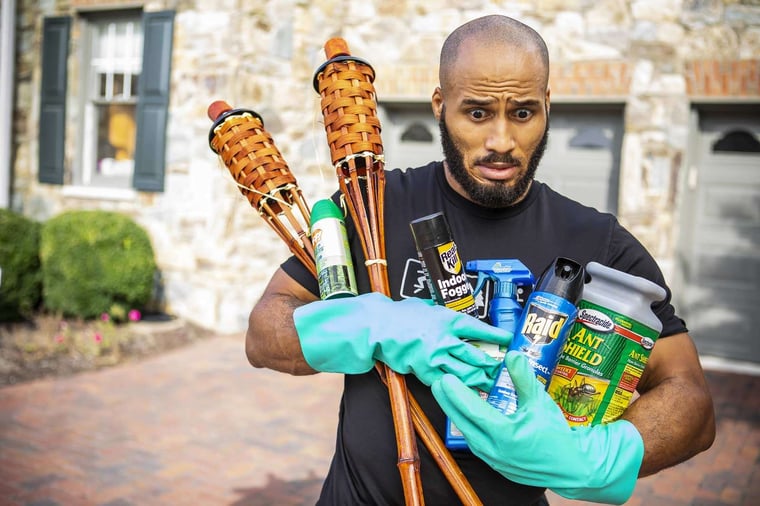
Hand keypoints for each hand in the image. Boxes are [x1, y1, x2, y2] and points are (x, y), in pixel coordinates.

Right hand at [293, 292, 511, 388]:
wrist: (378, 327)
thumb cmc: (400, 315)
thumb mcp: (427, 308)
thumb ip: (443, 315)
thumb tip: (454, 320)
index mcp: (449, 320)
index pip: (481, 330)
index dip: (498, 338)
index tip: (509, 341)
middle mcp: (446, 340)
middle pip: (478, 356)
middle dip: (493, 365)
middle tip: (503, 370)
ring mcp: (436, 358)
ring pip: (466, 374)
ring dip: (480, 380)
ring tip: (490, 384)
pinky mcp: (425, 371)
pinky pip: (447, 383)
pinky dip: (458, 388)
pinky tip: (466, 392)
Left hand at [431, 351, 644, 504]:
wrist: (570, 466)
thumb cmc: (557, 436)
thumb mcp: (541, 403)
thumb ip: (524, 379)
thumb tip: (513, 355)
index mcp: (505, 435)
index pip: (473, 411)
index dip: (457, 394)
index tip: (446, 378)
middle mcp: (494, 449)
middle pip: (462, 422)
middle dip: (448, 401)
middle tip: (438, 381)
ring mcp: (492, 458)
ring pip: (466, 432)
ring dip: (455, 412)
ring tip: (447, 394)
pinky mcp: (493, 461)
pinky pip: (473, 440)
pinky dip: (467, 424)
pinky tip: (464, 412)